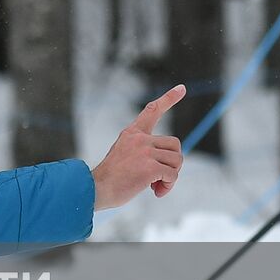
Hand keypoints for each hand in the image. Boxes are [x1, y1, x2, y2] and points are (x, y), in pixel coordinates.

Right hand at [91, 84, 185, 209]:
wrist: (97, 189)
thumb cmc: (111, 177)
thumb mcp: (125, 155)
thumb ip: (144, 152)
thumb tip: (172, 162)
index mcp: (131, 133)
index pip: (152, 111)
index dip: (169, 98)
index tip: (182, 88)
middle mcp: (139, 138)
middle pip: (175, 144)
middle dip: (173, 162)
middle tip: (161, 176)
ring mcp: (145, 151)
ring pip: (177, 160)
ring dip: (171, 176)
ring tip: (156, 186)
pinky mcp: (150, 167)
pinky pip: (172, 175)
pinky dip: (168, 185)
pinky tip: (156, 191)